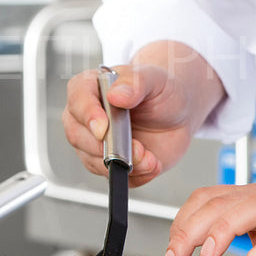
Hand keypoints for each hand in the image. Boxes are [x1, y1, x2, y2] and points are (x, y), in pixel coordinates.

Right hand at [60, 43, 223, 186]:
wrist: (178, 114)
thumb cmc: (161, 91)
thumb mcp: (154, 78)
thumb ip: (134, 82)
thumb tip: (116, 95)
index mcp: (91, 87)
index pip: (77, 99)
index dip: (87, 115)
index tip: (103, 128)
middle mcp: (86, 117)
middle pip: (78, 136)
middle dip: (108, 148)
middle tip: (137, 148)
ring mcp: (95, 143)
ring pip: (94, 162)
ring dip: (123, 165)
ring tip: (150, 158)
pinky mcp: (110, 163)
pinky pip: (114, 176)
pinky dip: (135, 176)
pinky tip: (151, 164)